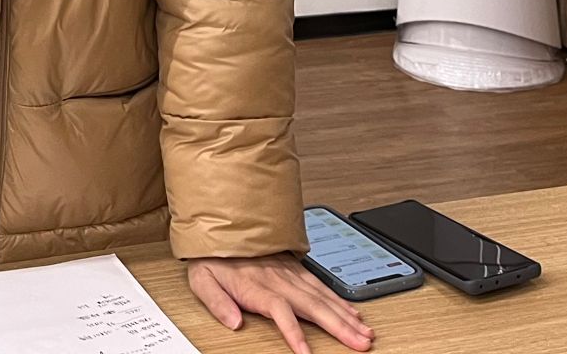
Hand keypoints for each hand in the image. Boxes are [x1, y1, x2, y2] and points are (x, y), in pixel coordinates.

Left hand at [185, 254, 374, 351]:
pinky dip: (339, 300)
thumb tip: (233, 323)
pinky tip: (352, 311)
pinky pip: (321, 285)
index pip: (280, 311)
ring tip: (364, 332)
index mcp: (257, 287)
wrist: (221, 223)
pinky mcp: (295, 267)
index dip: (294, 333)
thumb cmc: (212, 256)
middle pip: (313, 306)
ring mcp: (290, 273)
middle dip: (339, 327)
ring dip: (345, 315)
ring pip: (323, 296)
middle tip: (360, 343)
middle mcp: (278, 280)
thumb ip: (217, 303)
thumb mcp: (202, 280)